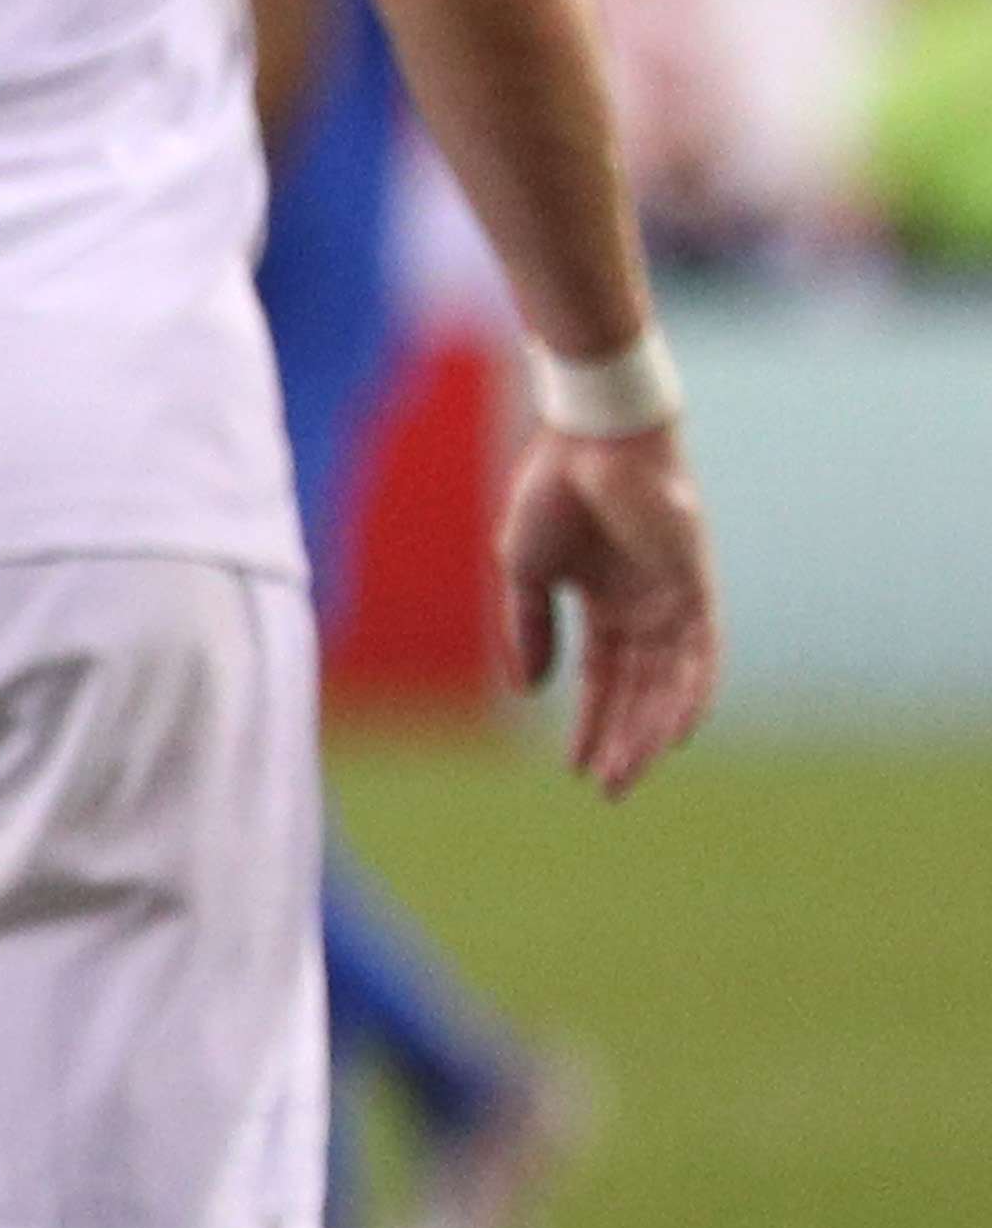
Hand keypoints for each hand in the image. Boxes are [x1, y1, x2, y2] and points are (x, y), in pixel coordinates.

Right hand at [500, 420, 717, 797]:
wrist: (588, 437)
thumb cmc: (553, 490)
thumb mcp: (526, 571)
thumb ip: (529, 630)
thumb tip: (530, 691)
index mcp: (606, 602)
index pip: (604, 679)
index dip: (590, 723)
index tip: (575, 769)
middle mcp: (647, 608)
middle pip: (640, 691)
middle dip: (622, 741)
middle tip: (609, 790)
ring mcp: (674, 600)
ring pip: (669, 683)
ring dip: (650, 731)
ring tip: (628, 774)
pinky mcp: (695, 587)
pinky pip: (701, 654)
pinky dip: (690, 695)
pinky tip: (674, 735)